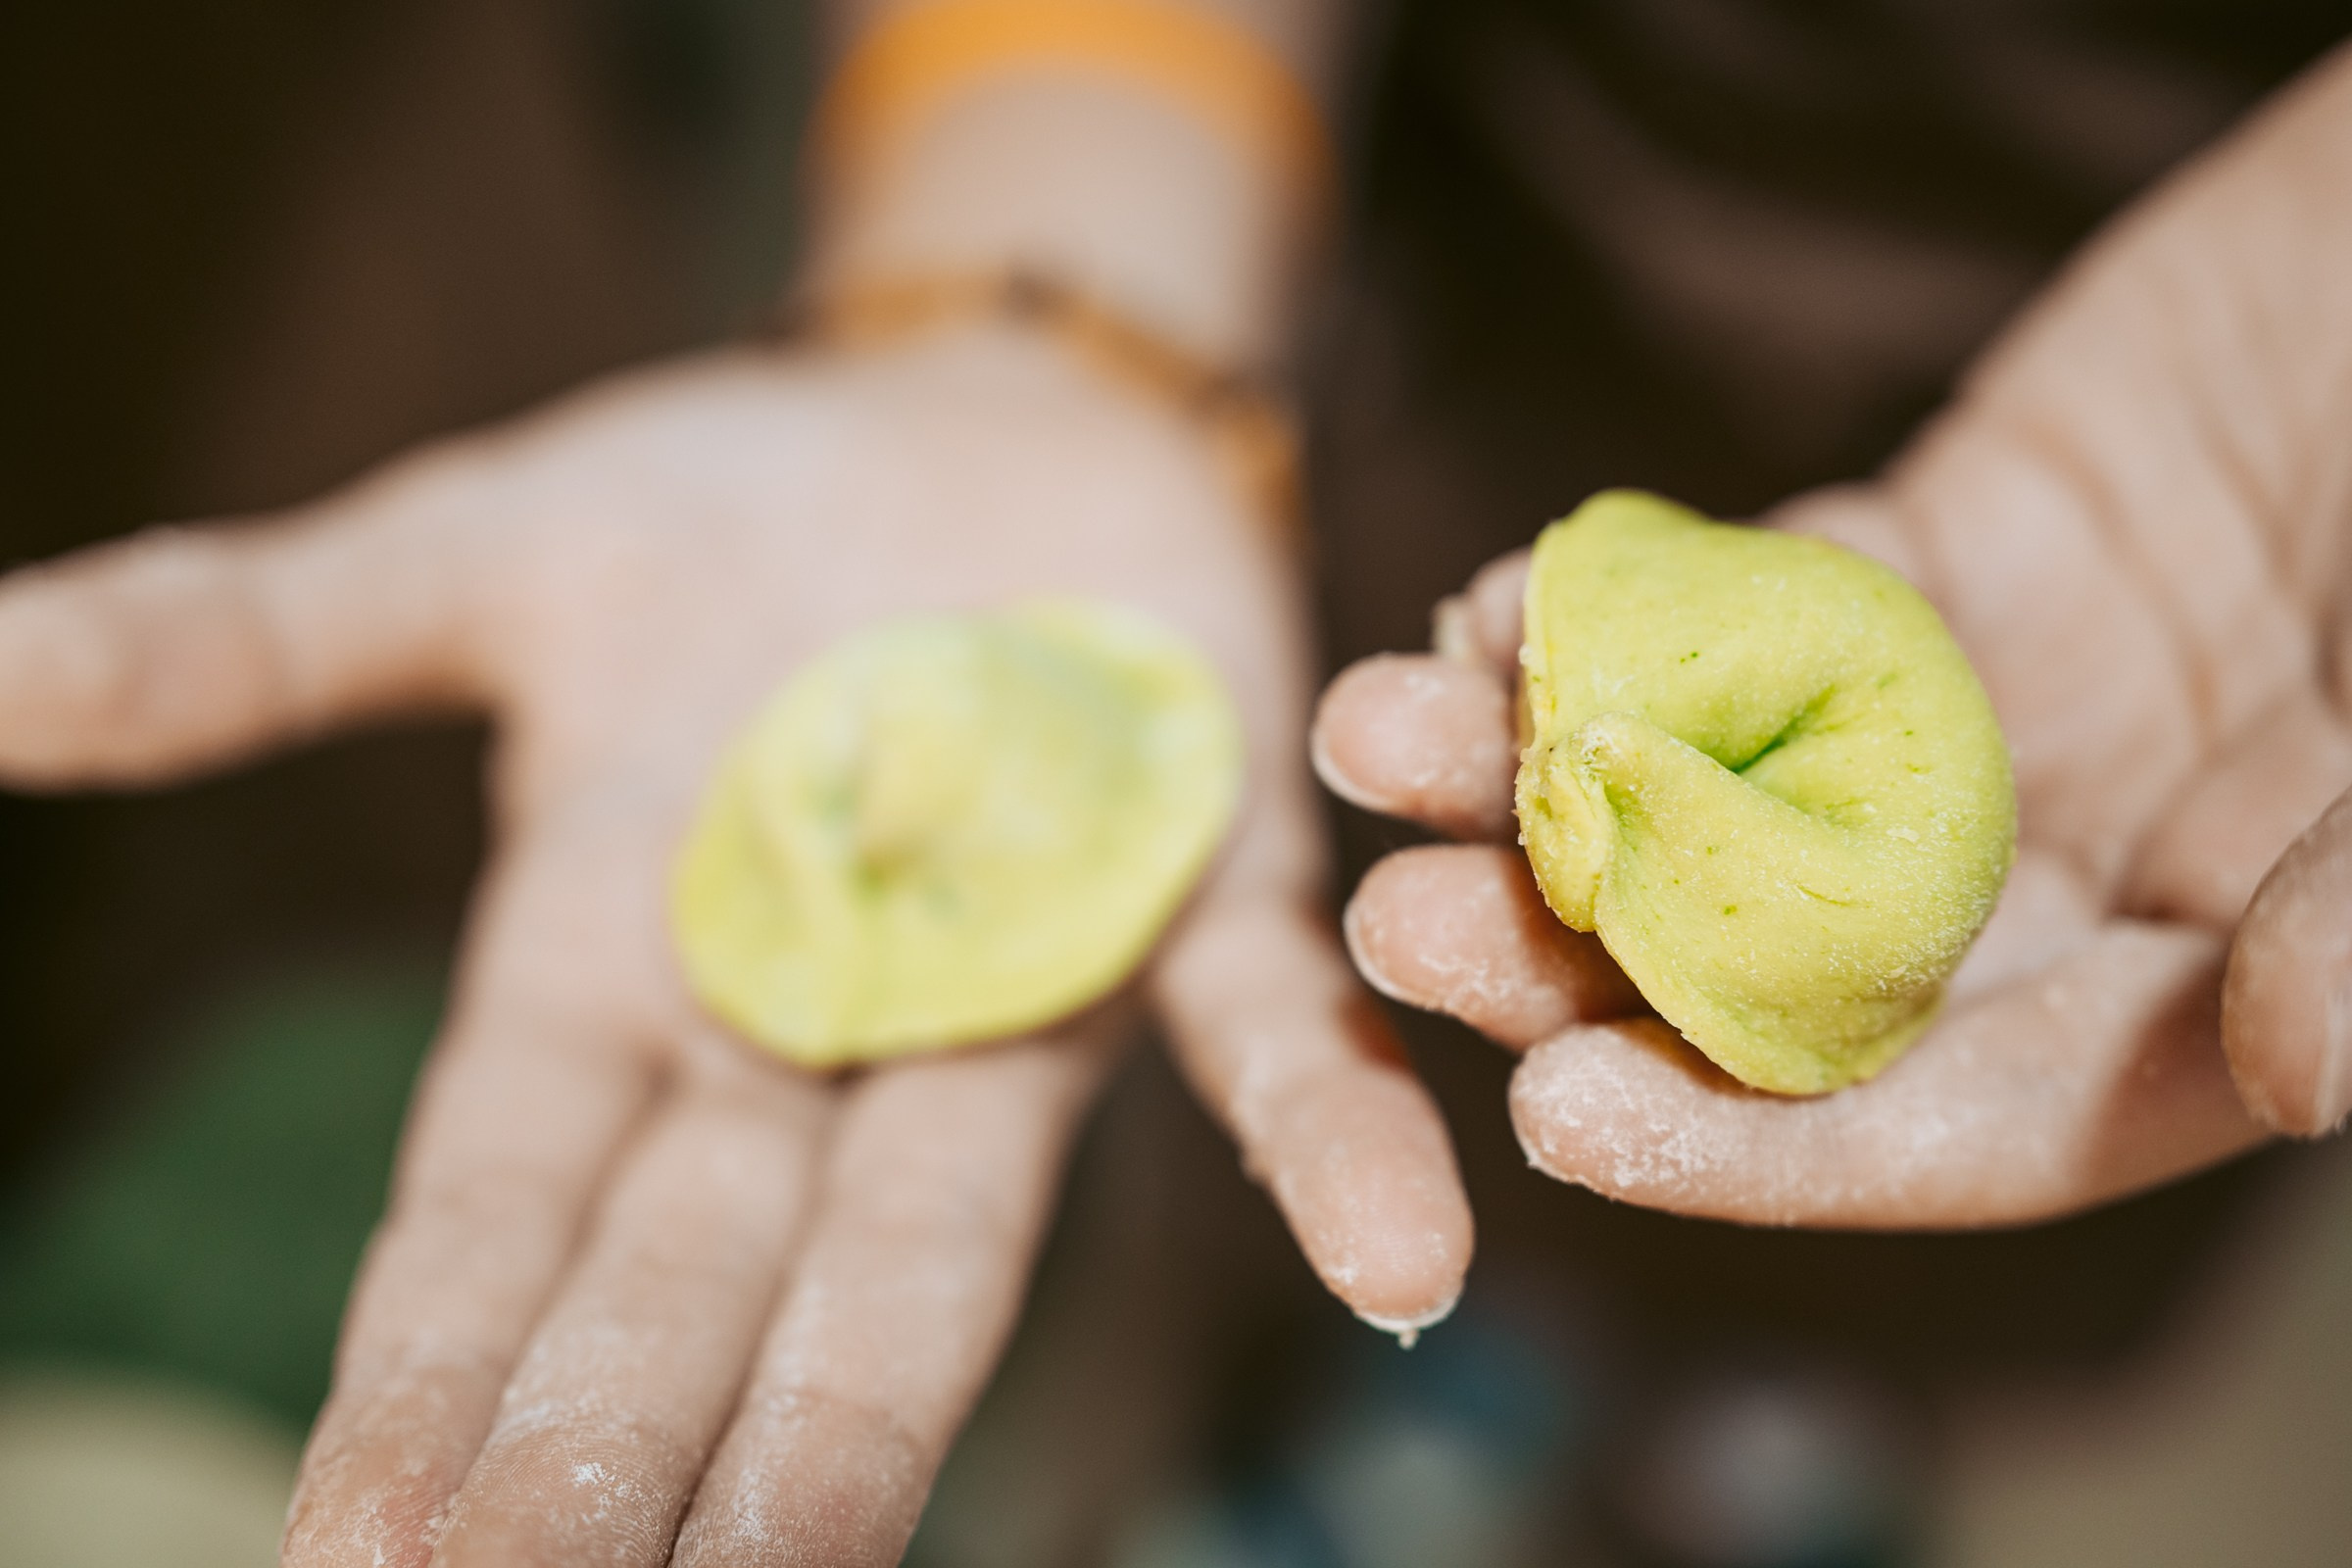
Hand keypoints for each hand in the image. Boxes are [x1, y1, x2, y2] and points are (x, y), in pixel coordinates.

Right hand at [0, 324, 1468, 1564]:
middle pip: (699, 1271)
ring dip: (881, 1391)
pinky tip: (1404, 1261)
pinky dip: (1330, 1137)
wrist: (982, 413)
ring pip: (945, 1219)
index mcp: (622, 965)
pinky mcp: (1211, 875)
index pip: (493, 1211)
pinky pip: (1271, 1027)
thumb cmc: (723, 509)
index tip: (346, 1553)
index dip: (421, 1376)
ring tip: (812, 1562)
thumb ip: (254, 640)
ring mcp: (1023, 970)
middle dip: (617, 1448)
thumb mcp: (478, 556)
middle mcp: (818, 1023)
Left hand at [1312, 44, 2351, 1228]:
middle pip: (1782, 959)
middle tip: (1392, 925)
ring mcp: (1991, 719)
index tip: (1560, 1119)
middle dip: (1575, 953)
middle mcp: (2070, 877)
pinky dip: (1624, 610)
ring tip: (1374, 737)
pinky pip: (1757, 604)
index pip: (1960, 1117)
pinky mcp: (1943, 563)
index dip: (1757, 1140)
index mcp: (2208, 983)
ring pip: (1731, 780)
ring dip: (1542, 771)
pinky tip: (1489, 609)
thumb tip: (2301, 1059)